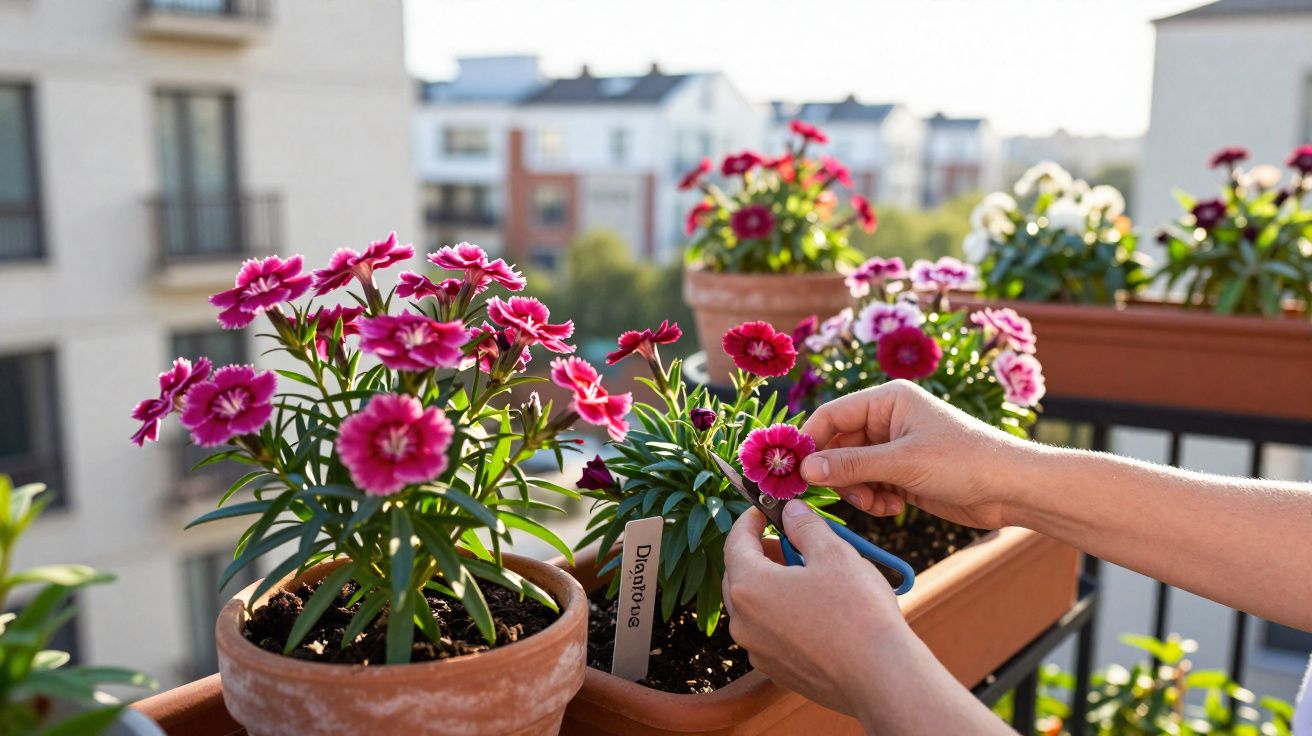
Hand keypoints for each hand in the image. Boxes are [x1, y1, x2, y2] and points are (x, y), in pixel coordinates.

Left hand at [721, 503, 909, 719]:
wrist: (881, 677)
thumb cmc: (858, 612)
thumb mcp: (834, 553)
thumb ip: (805, 526)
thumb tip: (791, 511)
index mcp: (749, 587)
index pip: (735, 542)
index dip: (749, 520)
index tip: (764, 509)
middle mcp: (743, 623)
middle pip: (740, 575)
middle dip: (761, 553)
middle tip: (788, 540)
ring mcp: (758, 651)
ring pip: (755, 606)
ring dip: (772, 583)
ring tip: (806, 573)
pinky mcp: (777, 671)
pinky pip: (770, 633)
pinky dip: (782, 614)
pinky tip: (814, 608)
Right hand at [800, 379, 1030, 529]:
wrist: (1012, 489)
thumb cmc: (964, 461)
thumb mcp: (903, 462)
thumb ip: (851, 465)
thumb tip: (805, 468)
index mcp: (888, 399)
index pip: (831, 415)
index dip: (809, 441)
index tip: (793, 471)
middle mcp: (888, 419)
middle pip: (838, 445)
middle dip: (838, 473)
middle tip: (838, 495)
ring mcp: (895, 448)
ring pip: (852, 470)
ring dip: (858, 490)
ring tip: (878, 502)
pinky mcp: (904, 473)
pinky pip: (870, 485)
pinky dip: (874, 499)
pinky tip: (894, 506)